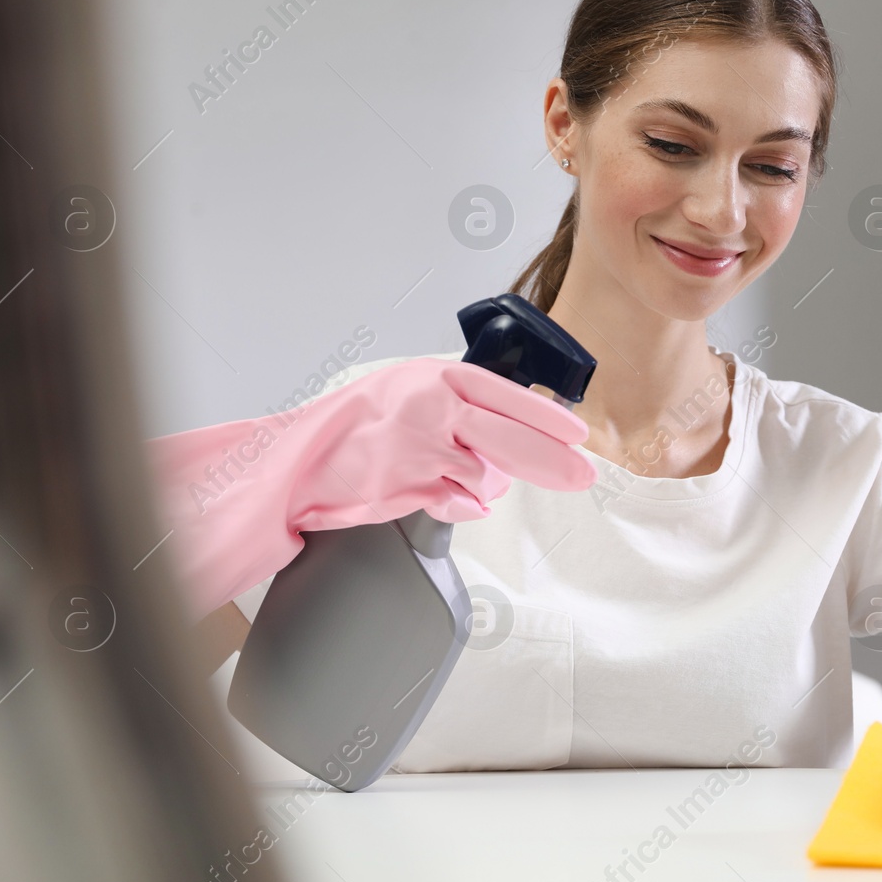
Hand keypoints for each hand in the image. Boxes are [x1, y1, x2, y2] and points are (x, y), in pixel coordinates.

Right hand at [144, 357, 596, 619]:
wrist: (300, 457)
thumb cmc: (355, 423)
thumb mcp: (409, 391)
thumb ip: (457, 404)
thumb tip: (506, 435)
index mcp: (436, 376)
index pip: (506, 393)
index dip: (547, 416)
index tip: (578, 434)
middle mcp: (432, 408)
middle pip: (510, 436)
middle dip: (552, 460)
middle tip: (581, 475)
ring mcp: (422, 448)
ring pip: (486, 474)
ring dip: (484, 484)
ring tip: (459, 477)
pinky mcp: (411, 486)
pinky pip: (460, 502)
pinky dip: (461, 505)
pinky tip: (446, 497)